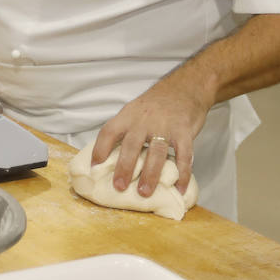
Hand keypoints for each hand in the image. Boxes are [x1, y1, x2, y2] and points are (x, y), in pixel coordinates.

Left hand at [91, 78, 210, 196]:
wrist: (184, 87)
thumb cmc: (155, 105)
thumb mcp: (134, 110)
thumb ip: (124, 130)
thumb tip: (108, 159)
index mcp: (128, 116)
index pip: (109, 131)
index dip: (100, 149)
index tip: (95, 167)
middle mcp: (144, 120)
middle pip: (132, 145)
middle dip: (124, 167)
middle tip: (119, 186)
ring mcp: (165, 126)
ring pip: (156, 152)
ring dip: (150, 174)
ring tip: (144, 192)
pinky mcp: (184, 132)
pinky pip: (184, 155)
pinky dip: (182, 173)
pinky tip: (179, 188)